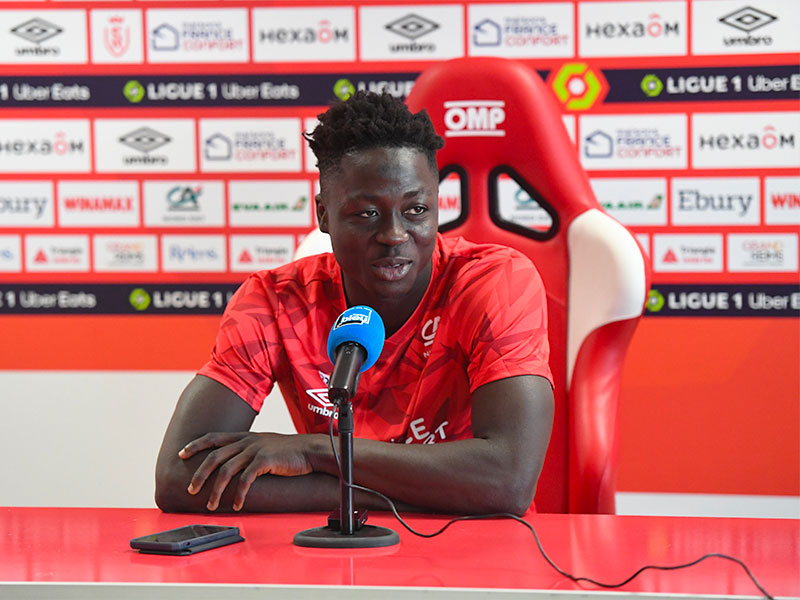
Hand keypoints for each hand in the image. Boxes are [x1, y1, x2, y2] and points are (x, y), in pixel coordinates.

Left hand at [178, 432, 315, 510]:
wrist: (310, 450)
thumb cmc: (288, 451)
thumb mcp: (264, 444)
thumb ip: (248, 450)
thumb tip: (233, 462)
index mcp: (244, 436)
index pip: (213, 437)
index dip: (196, 445)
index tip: (182, 454)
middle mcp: (247, 441)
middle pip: (214, 456)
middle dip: (199, 474)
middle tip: (191, 490)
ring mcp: (255, 450)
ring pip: (227, 470)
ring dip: (216, 490)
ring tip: (211, 505)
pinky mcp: (265, 460)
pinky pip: (246, 479)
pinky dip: (238, 494)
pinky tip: (237, 505)